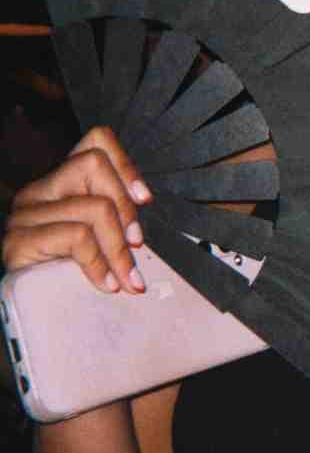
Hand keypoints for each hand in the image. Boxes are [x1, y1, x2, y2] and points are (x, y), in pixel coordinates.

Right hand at [2, 127, 151, 295]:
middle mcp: (39, 189)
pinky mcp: (18, 242)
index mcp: (61, 182)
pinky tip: (107, 284)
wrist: (29, 313)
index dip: (126, 164)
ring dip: (119, 247)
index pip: (96, 140)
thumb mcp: (99, 239)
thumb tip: (147, 223)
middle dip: (125, 207)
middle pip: (94, 164)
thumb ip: (116, 219)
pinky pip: (76, 237)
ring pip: (93, 206)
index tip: (145, 200)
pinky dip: (100, 263)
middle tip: (137, 243)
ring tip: (127, 277)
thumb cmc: (70, 274)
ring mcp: (25, 214)